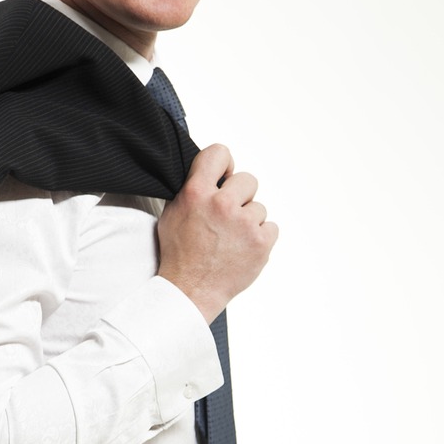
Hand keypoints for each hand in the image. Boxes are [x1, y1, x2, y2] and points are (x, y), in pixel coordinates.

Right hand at [157, 144, 277, 323]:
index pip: (219, 152)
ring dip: (249, 221)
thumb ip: (192, 189)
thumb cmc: (180, 254)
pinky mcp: (261, 242)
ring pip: (259, 207)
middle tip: (227, 217)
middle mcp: (222, 204)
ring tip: (231, 239)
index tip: (224, 177)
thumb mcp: (173, 213)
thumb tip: (209, 173)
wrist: (190, 291)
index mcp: (197, 193)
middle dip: (240, 196)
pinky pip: (271, 227)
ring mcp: (244, 223)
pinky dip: (260, 237)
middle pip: (248, 180)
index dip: (225, 164)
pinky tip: (242, 248)